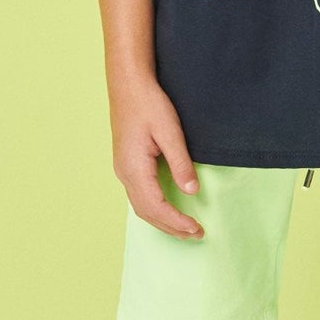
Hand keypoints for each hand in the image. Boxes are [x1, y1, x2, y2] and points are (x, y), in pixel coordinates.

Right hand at [109, 74, 203, 238]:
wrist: (128, 85)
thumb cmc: (148, 104)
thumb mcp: (170, 131)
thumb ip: (180, 163)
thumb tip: (191, 191)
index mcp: (134, 168)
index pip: (156, 206)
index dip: (177, 221)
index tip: (197, 229)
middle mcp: (124, 174)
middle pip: (146, 212)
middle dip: (171, 227)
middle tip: (196, 234)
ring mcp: (123, 170)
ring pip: (141, 207)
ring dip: (162, 221)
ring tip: (185, 229)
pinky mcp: (126, 165)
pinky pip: (139, 196)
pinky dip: (154, 209)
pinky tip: (168, 210)